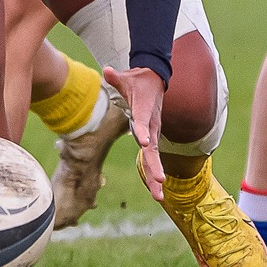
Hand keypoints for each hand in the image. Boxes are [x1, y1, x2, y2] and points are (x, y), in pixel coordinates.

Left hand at [102, 65, 165, 202]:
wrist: (155, 79)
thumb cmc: (138, 80)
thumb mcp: (126, 77)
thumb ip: (116, 77)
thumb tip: (106, 70)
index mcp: (144, 109)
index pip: (142, 120)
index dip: (143, 130)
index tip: (145, 142)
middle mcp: (151, 124)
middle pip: (153, 148)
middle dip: (155, 166)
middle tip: (160, 182)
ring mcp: (153, 132)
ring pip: (154, 157)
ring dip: (156, 177)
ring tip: (159, 196)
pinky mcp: (152, 137)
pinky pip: (152, 158)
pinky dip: (153, 174)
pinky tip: (156, 191)